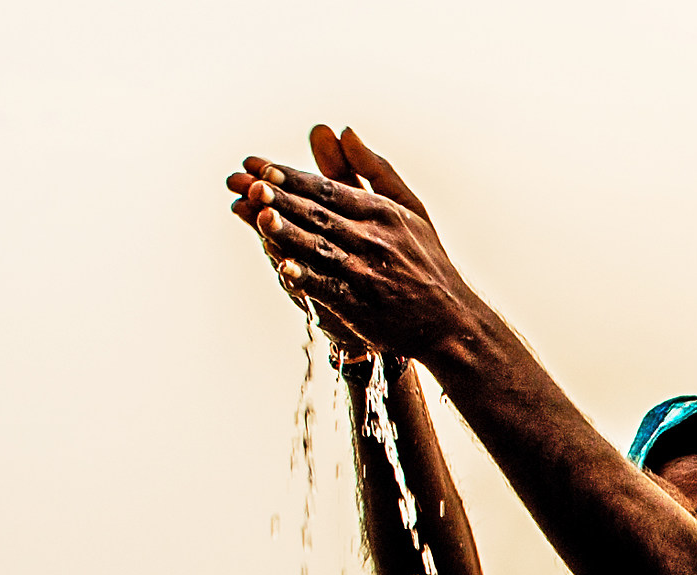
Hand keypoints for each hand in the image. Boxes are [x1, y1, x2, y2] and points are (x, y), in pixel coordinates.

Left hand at [225, 125, 471, 366]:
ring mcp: (368, 275)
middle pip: (319, 215)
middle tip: (247, 183)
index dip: (291, 178)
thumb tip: (343, 130)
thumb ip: (373, 169)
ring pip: (322, 249)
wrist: (449, 321)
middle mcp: (374, 239)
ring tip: (259, 216)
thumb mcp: (408, 207)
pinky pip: (331, 291)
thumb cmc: (425, 261)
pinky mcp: (364, 309)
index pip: (327, 189)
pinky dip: (308, 280)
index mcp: (381, 211)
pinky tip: (284, 269)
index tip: (259, 166)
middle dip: (282, 199)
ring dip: (290, 234)